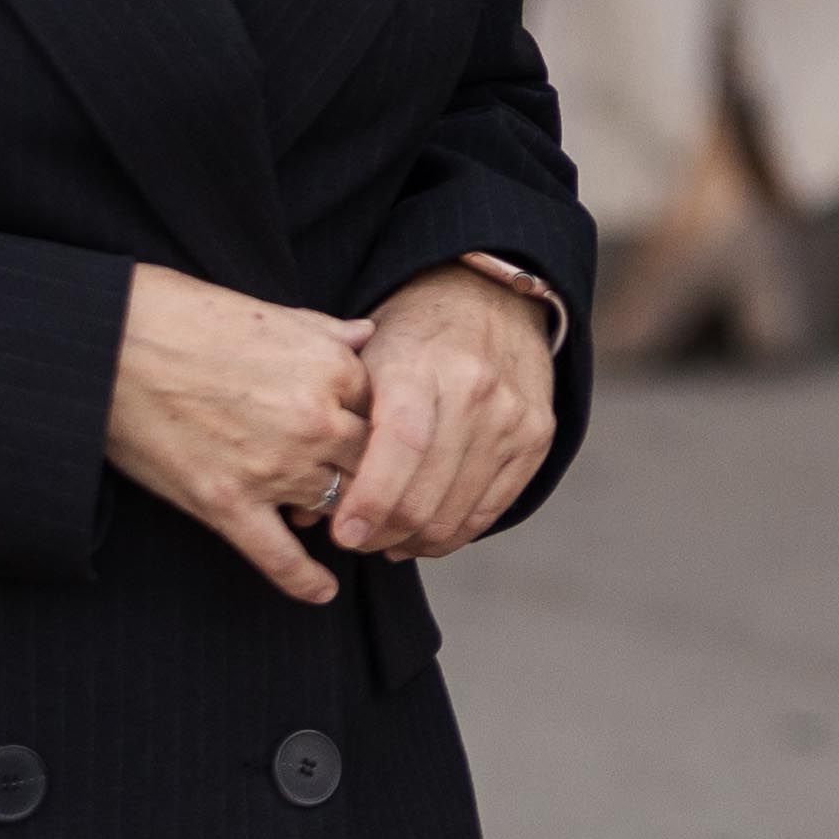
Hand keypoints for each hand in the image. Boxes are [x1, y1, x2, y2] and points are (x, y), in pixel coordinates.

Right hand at [104, 264, 375, 604]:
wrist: (111, 342)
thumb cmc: (186, 317)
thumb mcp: (271, 312)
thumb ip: (327, 332)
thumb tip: (368, 335)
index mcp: (332, 369)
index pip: (387, 411)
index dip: (380, 426)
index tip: (374, 437)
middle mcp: (314, 421)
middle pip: (371, 463)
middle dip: (373, 475)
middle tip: (371, 486)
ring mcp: (272, 467)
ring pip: (336, 505)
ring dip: (342, 515)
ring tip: (345, 526)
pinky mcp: (226, 503)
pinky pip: (278, 555)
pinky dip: (303, 579)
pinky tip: (322, 592)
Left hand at [327, 264, 564, 567]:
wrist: (489, 298)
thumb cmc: (411, 336)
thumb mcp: (365, 357)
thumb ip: (339, 424)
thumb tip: (301, 508)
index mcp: (422, 365)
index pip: (401, 445)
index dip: (371, 499)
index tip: (344, 534)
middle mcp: (476, 390)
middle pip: (427, 493)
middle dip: (383, 532)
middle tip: (355, 539)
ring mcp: (512, 416)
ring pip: (456, 513)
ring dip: (414, 540)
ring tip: (385, 539)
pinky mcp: (537, 437)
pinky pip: (490, 511)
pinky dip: (452, 534)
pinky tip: (422, 534)